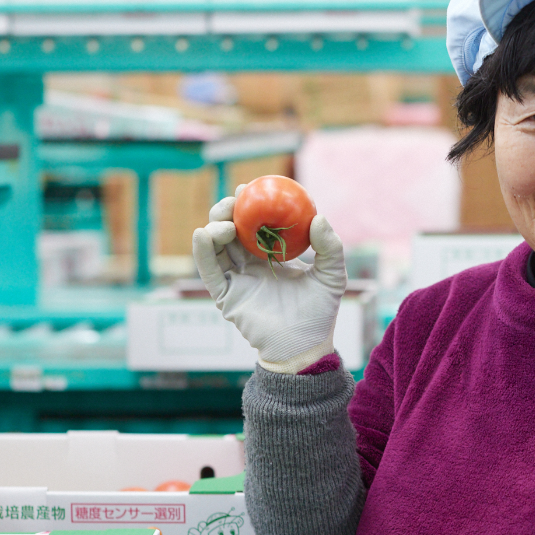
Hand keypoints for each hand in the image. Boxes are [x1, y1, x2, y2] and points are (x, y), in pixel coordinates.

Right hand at [192, 186, 345, 372]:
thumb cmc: (320, 313)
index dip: (250, 205)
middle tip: (234, 200)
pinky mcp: (226, 297)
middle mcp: (251, 265)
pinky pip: (210, 271)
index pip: (256, 224)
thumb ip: (330, 247)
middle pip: (232, 231)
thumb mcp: (332, 275)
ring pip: (217, 247)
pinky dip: (202, 252)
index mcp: (273, 256)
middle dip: (228, 211)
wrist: (305, 346)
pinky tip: (203, 233)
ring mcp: (237, 280)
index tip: (250, 188)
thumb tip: (319, 218)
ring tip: (225, 221)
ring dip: (215, 228)